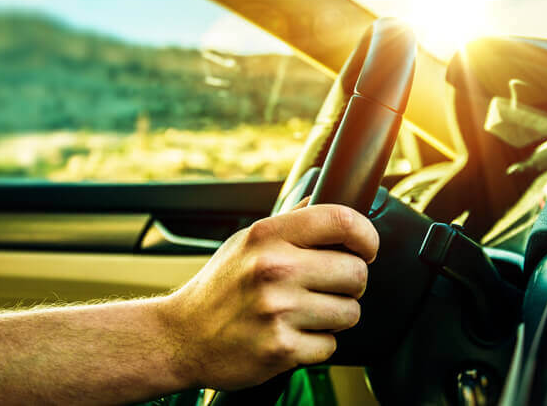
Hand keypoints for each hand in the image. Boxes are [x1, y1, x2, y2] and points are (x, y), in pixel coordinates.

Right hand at [159, 203, 378, 389]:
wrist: (179, 337)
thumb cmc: (219, 287)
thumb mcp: (246, 241)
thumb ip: (291, 221)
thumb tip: (328, 196)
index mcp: (268, 235)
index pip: (342, 220)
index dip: (367, 235)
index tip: (367, 248)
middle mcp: (275, 268)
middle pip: (356, 272)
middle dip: (350, 283)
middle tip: (329, 288)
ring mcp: (278, 310)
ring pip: (350, 312)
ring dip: (335, 316)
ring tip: (306, 313)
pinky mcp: (281, 349)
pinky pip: (330, 345)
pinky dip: (317, 345)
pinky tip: (292, 335)